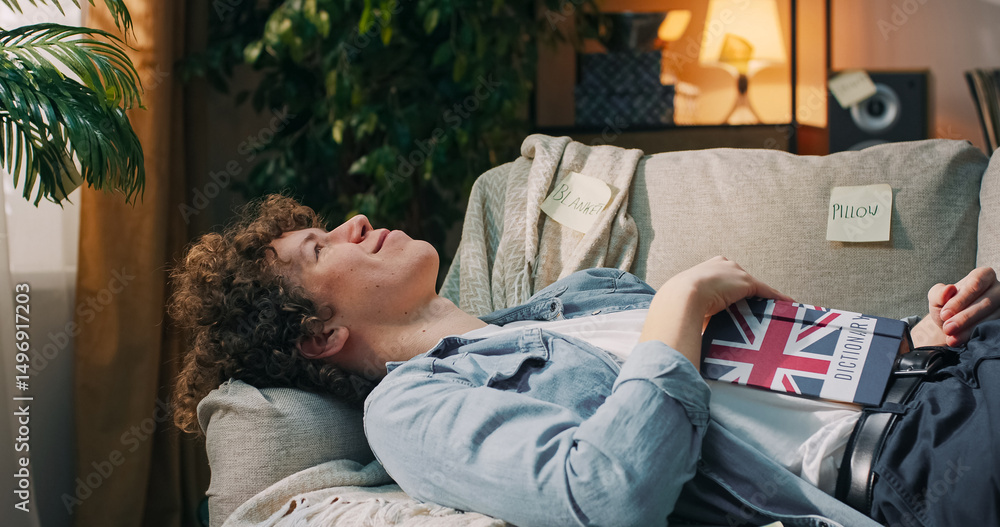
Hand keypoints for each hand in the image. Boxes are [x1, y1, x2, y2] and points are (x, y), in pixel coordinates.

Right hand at [663, 256, 792, 324]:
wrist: (682, 295)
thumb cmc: (679, 302)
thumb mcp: (689, 302)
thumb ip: (698, 308)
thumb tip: (696, 327)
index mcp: (706, 268)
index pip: (724, 278)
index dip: (729, 291)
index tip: (733, 302)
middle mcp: (723, 264)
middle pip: (741, 280)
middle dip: (746, 294)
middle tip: (750, 309)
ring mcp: (736, 272)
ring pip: (755, 287)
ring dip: (763, 298)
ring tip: (771, 310)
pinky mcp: (747, 283)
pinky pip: (766, 292)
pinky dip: (776, 299)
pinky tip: (786, 307)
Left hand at [920, 267, 999, 346]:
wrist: (950, 324)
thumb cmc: (945, 306)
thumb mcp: (936, 298)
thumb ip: (938, 293)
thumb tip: (948, 290)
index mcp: (983, 275)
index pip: (976, 283)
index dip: (961, 299)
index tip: (945, 314)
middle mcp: (997, 288)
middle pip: (985, 302)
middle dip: (965, 317)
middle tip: (947, 328)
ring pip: (991, 317)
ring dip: (969, 329)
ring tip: (951, 337)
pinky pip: (992, 328)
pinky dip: (974, 335)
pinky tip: (960, 340)